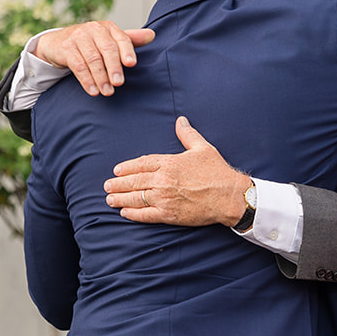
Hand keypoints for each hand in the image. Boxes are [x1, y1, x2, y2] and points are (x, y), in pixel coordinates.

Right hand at [36, 21, 156, 96]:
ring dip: (101, 77)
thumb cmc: (91, 43)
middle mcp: (94, 29)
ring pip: (92, 59)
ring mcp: (79, 37)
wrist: (59, 42)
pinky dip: (86, 80)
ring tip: (107, 92)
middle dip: (114, 67)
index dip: (127, 51)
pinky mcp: (67, 48)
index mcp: (109, 28)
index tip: (131, 64)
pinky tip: (93, 90)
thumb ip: (130, 39)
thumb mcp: (110, 40)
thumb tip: (152, 35)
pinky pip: (78, 65)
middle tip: (118, 83)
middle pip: (107, 49)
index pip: (121, 38)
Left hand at [105, 117, 251, 225]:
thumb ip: (187, 134)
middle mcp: (163, 180)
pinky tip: (124, 213)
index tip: (116, 171)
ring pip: (136, 198)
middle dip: (118, 184)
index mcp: (169, 162)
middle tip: (107, 186)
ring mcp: (165, 198)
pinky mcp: (169, 214)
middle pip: (134, 181)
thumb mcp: (203, 148)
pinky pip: (146, 215)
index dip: (126, 168)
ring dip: (121, 199)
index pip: (141, 164)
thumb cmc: (217, 171)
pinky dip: (133, 214)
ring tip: (110, 200)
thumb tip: (181, 120)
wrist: (229, 196)